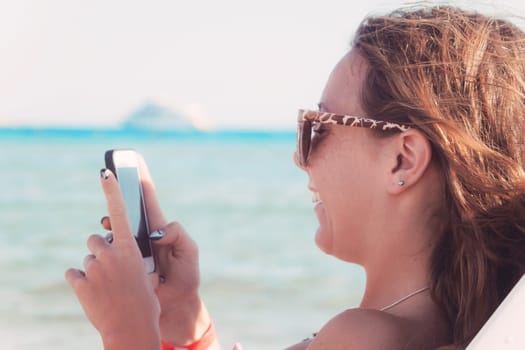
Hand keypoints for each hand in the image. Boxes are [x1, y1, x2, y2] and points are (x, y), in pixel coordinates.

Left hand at [65, 169, 159, 349]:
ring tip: (106, 286)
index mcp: (130, 248)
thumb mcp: (145, 273)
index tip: (105, 173)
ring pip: (87, 258)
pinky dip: (81, 281)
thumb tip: (117, 250)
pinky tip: (93, 293)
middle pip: (96, 239)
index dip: (113, 190)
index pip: (119, 212)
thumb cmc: (146, 301)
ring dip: (93, 268)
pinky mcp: (80, 283)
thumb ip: (130, 256)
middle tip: (111, 268)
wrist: (132, 328)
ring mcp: (95, 268)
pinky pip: (75, 274)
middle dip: (101, 249)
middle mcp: (111, 253)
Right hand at [101, 155, 212, 345]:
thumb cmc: (185, 275)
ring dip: (109, 227)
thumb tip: (155, 232)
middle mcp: (140, 234)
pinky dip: (103, 248)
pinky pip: (105, 252)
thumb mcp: (189, 251)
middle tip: (111, 193)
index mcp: (158, 227)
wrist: (175, 304)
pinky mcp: (118, 264)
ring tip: (111, 229)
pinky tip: (106, 252)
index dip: (139, 178)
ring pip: (110, 230)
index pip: (147, 198)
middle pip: (123, 210)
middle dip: (116, 199)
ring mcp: (127, 249)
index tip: (132, 159)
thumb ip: (178, 234)